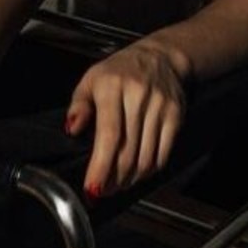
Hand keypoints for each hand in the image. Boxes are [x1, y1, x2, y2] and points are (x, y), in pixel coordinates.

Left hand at [64, 41, 188, 197]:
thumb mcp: (91, 79)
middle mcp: (137, 95)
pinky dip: (149, 170)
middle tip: (102, 190)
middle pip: (127, 151)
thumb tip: (72, 129)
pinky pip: (163, 154)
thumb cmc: (120, 71)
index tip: (93, 188)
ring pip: (146, 157)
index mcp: (111, 87)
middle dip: (113, 179)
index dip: (101, 166)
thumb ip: (78, 105)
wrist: (161, 57)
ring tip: (118, 184)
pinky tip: (138, 172)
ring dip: (130, 179)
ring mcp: (159, 106)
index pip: (109, 134)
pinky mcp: (175, 115)